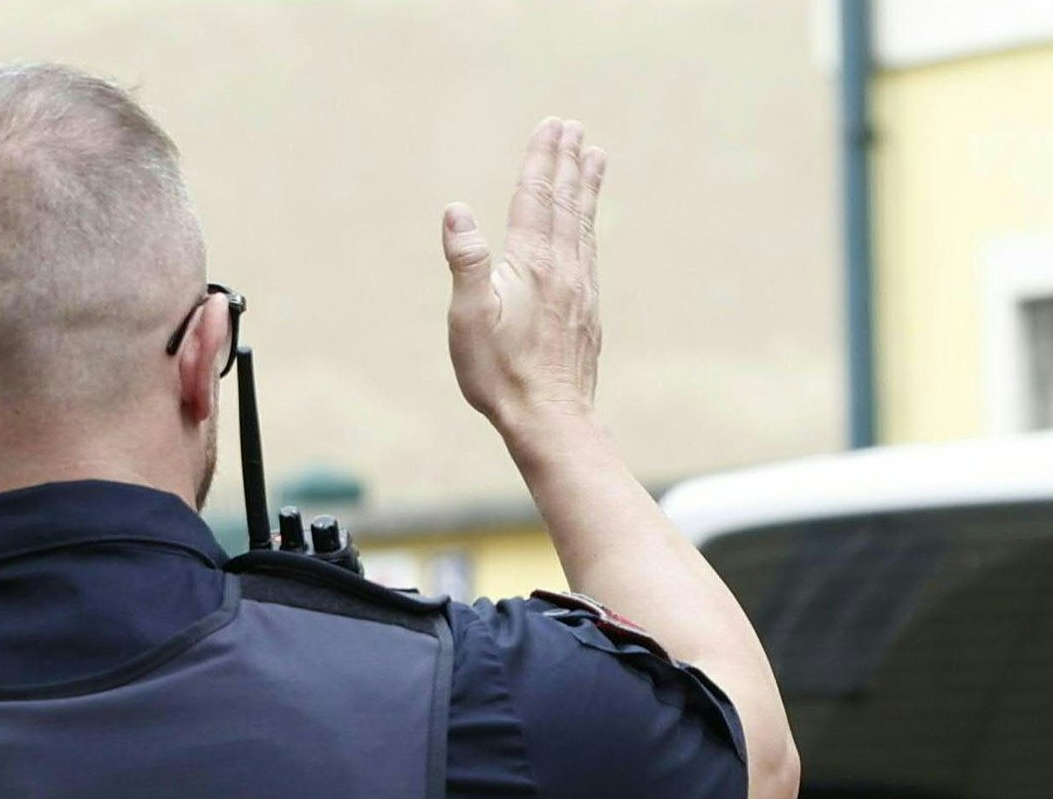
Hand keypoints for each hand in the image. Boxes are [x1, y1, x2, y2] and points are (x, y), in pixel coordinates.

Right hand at [444, 117, 607, 446]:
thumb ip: (466, 261)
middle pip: (566, 202)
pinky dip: (590, 225)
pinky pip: (590, 252)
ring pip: (585, 224)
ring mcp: (580, 289)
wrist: (550, 419)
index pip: (536, 197)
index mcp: (532, 263)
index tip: (552, 126)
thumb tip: (456, 210)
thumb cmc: (500, 373)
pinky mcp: (587, 311)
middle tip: (575, 127)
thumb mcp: (468, 318)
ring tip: (595, 157)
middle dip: (568, 162)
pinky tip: (589, 225)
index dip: (542, 159)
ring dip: (587, 187)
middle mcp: (564, 269)